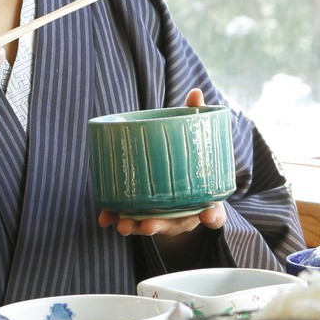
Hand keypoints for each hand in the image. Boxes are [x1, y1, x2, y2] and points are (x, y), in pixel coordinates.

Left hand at [98, 87, 229, 237]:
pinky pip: (130, 220)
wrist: (178, 182)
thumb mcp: (195, 142)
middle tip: (150, 224)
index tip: (209, 215)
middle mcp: (186, 214)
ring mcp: (165, 218)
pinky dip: (116, 219)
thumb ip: (196, 119)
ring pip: (152, 226)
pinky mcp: (144, 215)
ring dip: (136, 227)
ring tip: (123, 225)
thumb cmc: (188, 160)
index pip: (214, 212)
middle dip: (162, 226)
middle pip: (177, 225)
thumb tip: (194, 92)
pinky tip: (105, 219)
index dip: (212, 215)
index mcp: (205, 200)